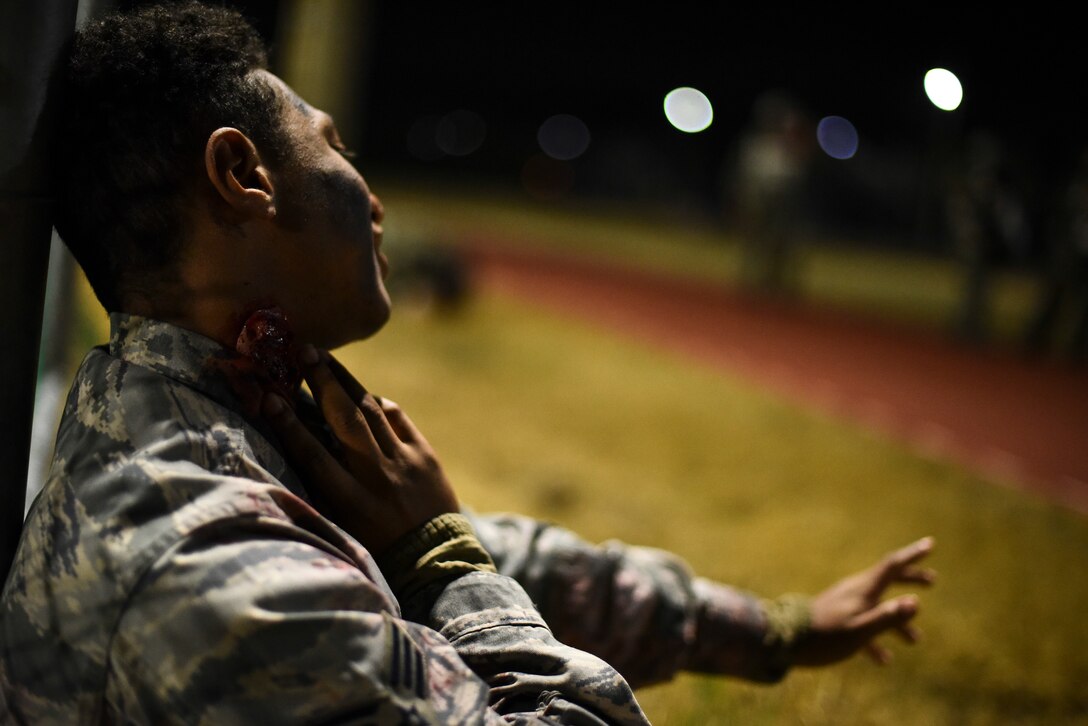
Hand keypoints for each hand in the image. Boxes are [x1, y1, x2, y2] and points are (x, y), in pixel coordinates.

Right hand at [262, 348, 458, 551]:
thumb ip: (323, 490)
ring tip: (323, 358)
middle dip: (322, 382)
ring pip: (371, 410)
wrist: (434, 561)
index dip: (288, 424)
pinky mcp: (425, 456)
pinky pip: (398, 418)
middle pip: (345, 419)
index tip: (268, 396)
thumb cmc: (376, 548)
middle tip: (303, 350)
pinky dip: (379, 404)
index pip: (312, 455)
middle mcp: (375, 477)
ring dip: (346, 381)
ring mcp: (403, 463)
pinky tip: (363, 394)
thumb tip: (299, 445)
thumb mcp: (343, 528)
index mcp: (349, 501)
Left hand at [792, 537, 935, 666]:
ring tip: (914, 641)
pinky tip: (882, 660)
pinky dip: (877, 640)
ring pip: (878, 606)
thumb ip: (888, 617)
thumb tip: (916, 603)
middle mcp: (855, 592)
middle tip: (932, 579)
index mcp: (863, 589)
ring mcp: (845, 605)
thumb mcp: (860, 630)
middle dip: (911, 578)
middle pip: (887, 579)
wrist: (785, 641)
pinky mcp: (837, 620)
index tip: (930, 544)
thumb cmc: (825, 636)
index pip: (892, 566)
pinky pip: (863, 626)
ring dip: (897, 621)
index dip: (913, 555)